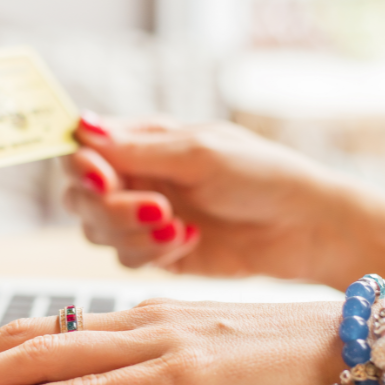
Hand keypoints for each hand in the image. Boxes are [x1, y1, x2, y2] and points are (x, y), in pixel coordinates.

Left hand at [0, 299, 346, 384]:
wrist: (355, 345)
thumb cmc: (281, 356)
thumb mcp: (198, 357)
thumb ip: (146, 368)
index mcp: (139, 318)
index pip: (41, 328)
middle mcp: (138, 322)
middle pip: (26, 335)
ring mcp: (158, 345)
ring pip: (45, 354)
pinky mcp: (183, 377)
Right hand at [62, 114, 357, 285]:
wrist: (304, 227)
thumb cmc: (261, 175)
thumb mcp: (199, 153)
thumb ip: (136, 148)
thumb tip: (81, 126)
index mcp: (141, 141)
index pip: (82, 150)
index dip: (82, 166)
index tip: (104, 179)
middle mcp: (135, 177)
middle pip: (80, 196)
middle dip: (109, 207)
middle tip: (155, 208)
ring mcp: (142, 217)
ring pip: (97, 231)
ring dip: (132, 232)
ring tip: (178, 226)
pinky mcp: (156, 252)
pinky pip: (125, 258)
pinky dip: (152, 252)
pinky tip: (191, 240)